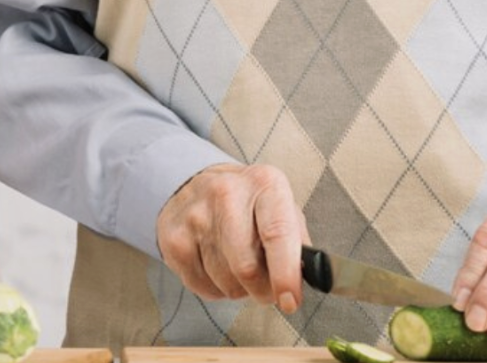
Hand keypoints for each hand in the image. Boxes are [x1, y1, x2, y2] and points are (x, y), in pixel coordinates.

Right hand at [156, 162, 307, 312]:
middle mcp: (226, 194)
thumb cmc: (250, 205)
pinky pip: (201, 287)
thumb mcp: (281, 208)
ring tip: (238, 267)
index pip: (277, 234)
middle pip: (247, 268)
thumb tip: (313, 280)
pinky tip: (216, 267)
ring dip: (239, 289)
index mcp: (264, 185)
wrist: (197, 184)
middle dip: (263, 291)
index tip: (290, 301)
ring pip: (226, 282)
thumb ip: (298, 244)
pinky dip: (215, 289)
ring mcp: (195, 216)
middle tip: (268, 289)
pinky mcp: (173, 238)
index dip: (285, 275)